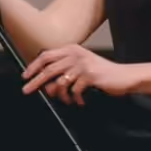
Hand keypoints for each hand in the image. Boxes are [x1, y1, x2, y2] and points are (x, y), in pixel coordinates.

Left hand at [21, 44, 140, 105]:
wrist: (124, 77)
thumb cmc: (101, 75)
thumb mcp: (80, 70)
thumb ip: (63, 75)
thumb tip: (46, 87)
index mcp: (71, 50)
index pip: (46, 55)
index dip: (33, 66)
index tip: (25, 76)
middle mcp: (75, 54)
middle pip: (48, 69)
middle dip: (36, 82)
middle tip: (27, 91)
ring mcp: (83, 64)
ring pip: (60, 83)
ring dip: (61, 96)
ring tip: (68, 101)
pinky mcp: (90, 75)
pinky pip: (74, 90)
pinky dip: (75, 99)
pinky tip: (80, 101)